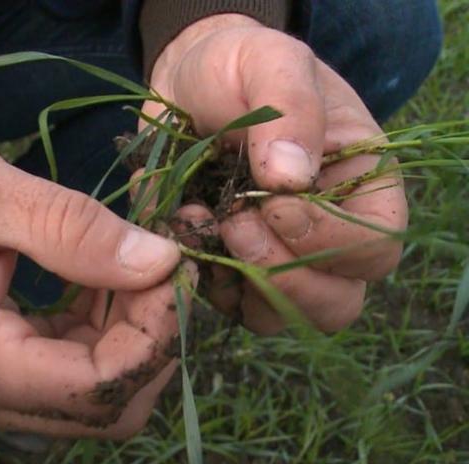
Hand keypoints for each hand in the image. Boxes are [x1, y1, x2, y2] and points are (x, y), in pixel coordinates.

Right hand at [0, 137, 194, 437]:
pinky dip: (100, 337)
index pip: (97, 389)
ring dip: (130, 339)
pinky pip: (67, 383)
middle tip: (159, 265)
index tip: (170, 265)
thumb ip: (71, 227)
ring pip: (94, 402)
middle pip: (105, 411)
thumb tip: (161, 261)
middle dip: (151, 342)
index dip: (155, 336)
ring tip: (130, 263)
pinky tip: (99, 282)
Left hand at [140, 14, 406, 333]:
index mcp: (363, 187)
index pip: (371, 249)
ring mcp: (276, 259)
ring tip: (195, 219)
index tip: (272, 203)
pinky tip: (176, 226)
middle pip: (335, 302)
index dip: (325, 240)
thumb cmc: (241, 67)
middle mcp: (327, 235)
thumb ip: (290, 109)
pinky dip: (197, 279)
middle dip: (280, 274)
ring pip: (278, 316)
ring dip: (235, 283)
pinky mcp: (225, 269)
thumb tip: (291, 179)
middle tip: (231, 223)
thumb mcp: (270, 63)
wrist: (186, 82)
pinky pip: (221, 305)